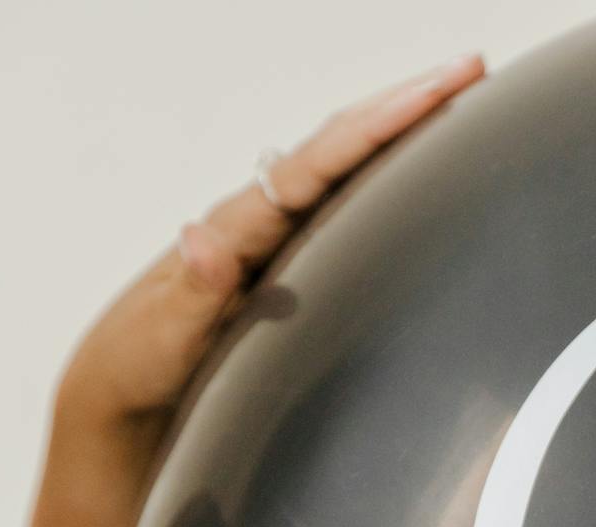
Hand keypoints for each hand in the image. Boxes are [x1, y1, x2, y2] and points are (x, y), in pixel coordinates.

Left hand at [52, 52, 486, 434]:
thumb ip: (193, 291)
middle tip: (470, 68)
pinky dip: (383, 172)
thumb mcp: (165, 336)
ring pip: (347, 166)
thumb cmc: (144, 365)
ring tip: (459, 99)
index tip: (436, 91)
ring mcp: (277, 236)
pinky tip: (418, 168)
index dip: (379, 125)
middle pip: (342, 144)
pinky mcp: (288, 259)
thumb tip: (202, 238)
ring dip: (400, 130)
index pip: (320, 162)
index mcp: (240, 227)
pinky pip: (344, 203)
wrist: (125, 389)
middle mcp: (261, 217)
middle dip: (406, 104)